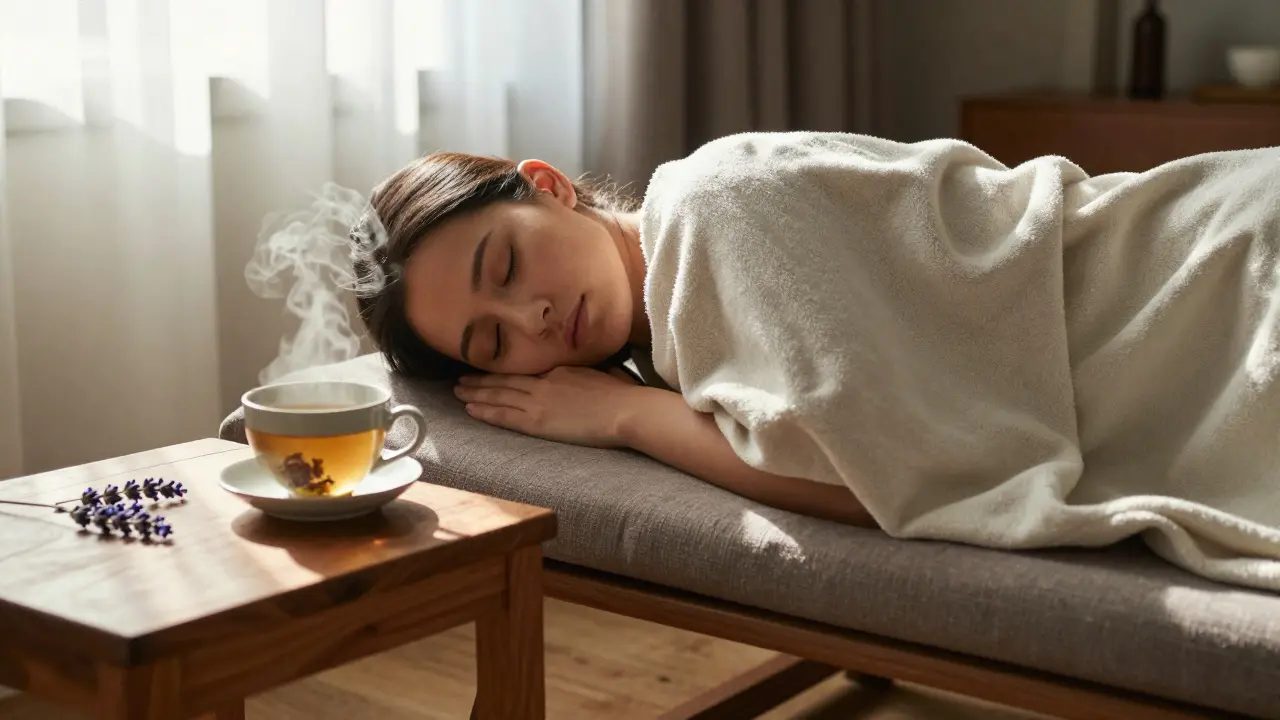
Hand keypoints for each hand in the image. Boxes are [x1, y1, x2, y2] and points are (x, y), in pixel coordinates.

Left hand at [454, 366, 641, 447]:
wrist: (626, 410)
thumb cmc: (625, 396)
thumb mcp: (607, 376)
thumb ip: (595, 375)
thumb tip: (603, 374)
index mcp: (561, 369)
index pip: (525, 370)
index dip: (504, 370)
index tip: (490, 370)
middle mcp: (544, 381)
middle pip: (506, 379)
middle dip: (481, 379)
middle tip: (461, 377)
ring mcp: (539, 400)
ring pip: (499, 394)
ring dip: (476, 392)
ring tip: (457, 391)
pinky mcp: (537, 420)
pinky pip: (503, 415)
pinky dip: (485, 410)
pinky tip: (470, 408)